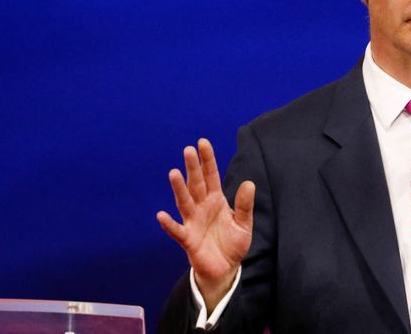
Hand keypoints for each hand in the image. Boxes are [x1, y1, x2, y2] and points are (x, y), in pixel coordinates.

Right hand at [156, 138, 254, 309]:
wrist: (226, 268)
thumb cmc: (233, 243)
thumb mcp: (244, 223)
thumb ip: (245, 204)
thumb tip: (249, 183)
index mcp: (216, 200)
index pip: (211, 176)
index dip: (207, 160)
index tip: (202, 142)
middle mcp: (202, 207)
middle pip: (196, 184)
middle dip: (192, 168)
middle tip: (188, 150)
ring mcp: (193, 222)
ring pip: (184, 202)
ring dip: (179, 189)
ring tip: (174, 173)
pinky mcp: (188, 240)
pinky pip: (177, 231)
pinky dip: (169, 224)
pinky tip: (162, 215)